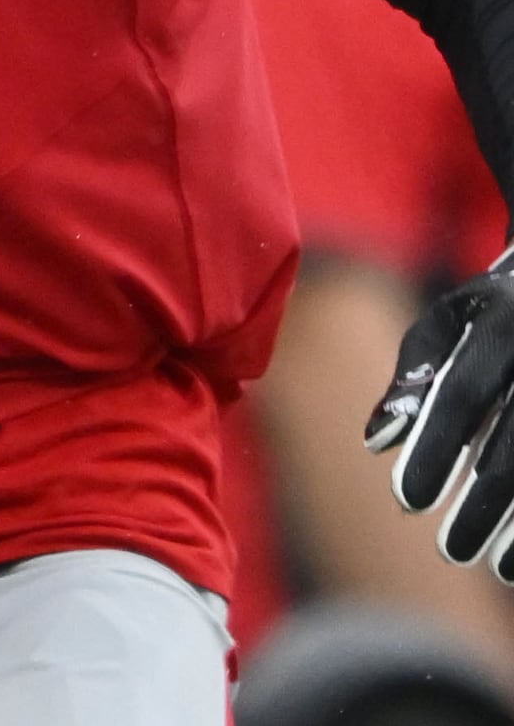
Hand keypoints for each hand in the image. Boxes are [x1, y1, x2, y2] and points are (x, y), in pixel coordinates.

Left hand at [371, 247, 513, 572]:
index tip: (406, 500)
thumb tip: (375, 442)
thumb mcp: (454, 321)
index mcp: (505, 322)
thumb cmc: (501, 310)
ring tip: (495, 566)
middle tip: (451, 553)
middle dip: (483, 504)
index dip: (435, 447)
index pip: (464, 394)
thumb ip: (414, 376)